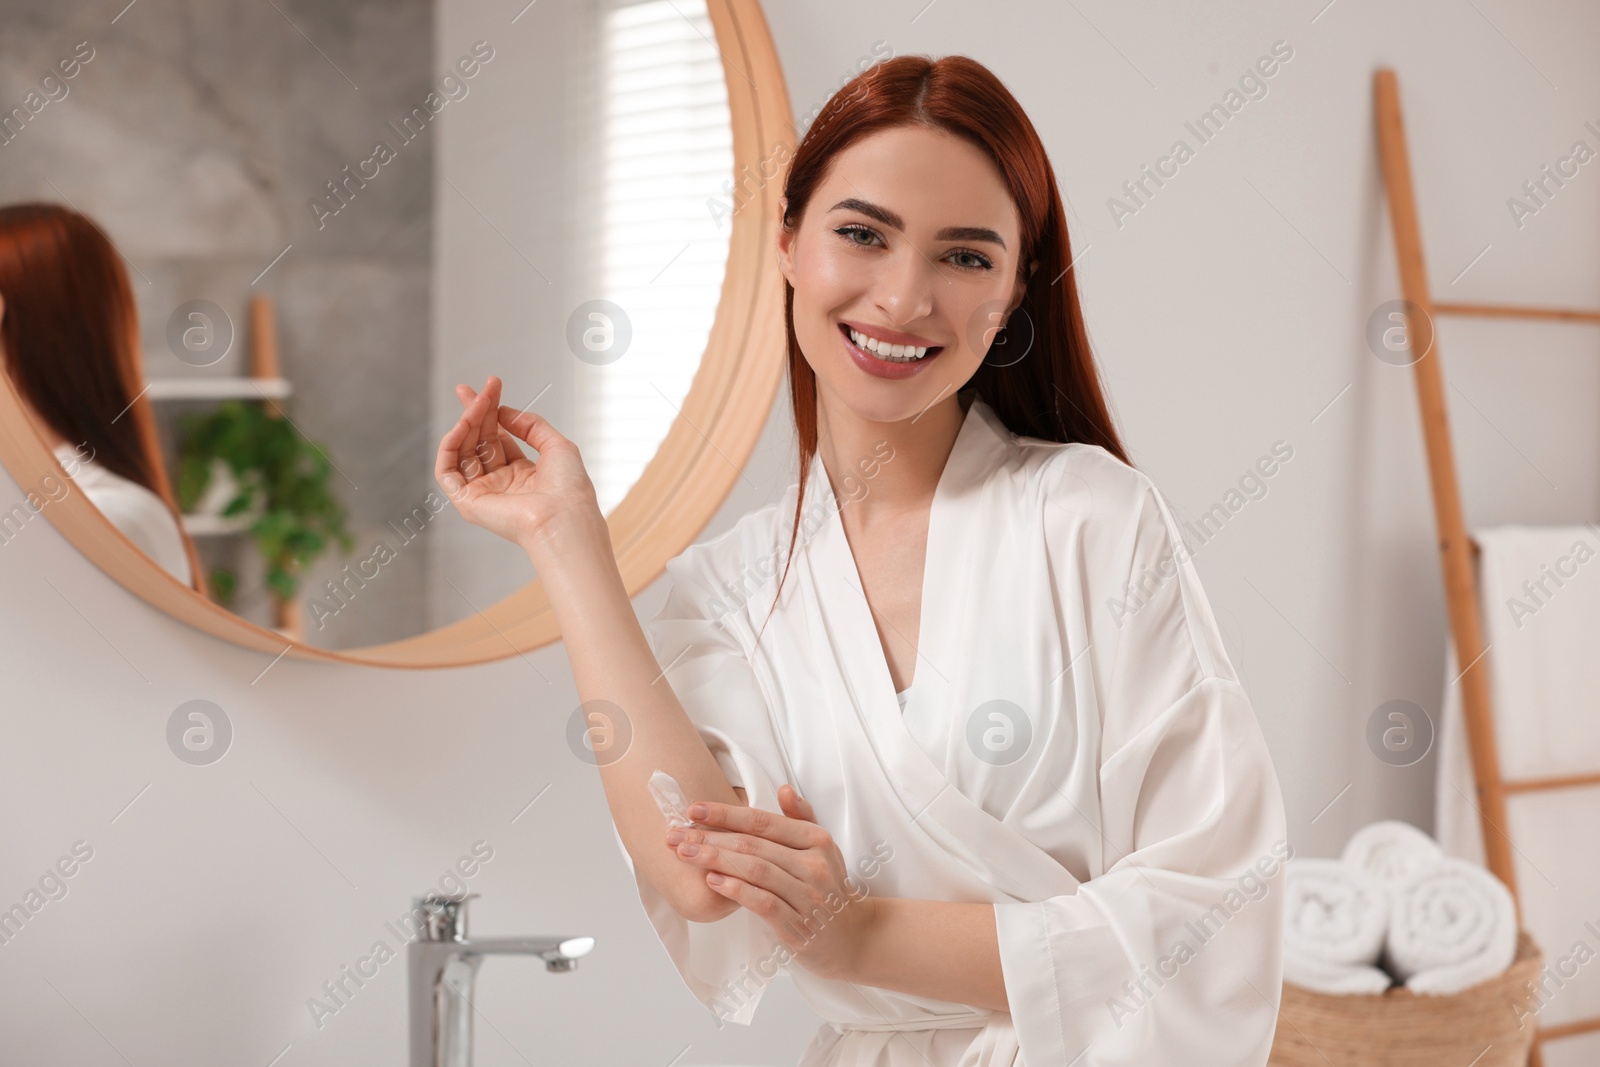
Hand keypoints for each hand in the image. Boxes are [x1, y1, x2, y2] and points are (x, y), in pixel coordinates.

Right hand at [433, 375, 599, 549]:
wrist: (565, 517)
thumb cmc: (569, 489)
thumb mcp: (556, 445)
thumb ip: (530, 425)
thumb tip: (504, 411)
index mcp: (522, 475)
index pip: (497, 438)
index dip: (491, 412)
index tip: (490, 386)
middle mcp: (500, 484)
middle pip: (479, 441)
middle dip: (475, 412)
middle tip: (474, 388)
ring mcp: (483, 493)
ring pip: (462, 451)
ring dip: (466, 422)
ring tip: (476, 402)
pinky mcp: (467, 502)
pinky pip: (447, 470)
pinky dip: (449, 446)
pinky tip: (461, 426)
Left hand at [664, 784, 877, 979]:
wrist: (854, 938)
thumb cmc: (829, 889)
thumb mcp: (822, 849)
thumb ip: (801, 818)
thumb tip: (783, 789)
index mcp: (816, 840)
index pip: (763, 821)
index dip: (726, 813)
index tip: (693, 809)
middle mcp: (813, 865)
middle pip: (753, 845)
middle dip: (710, 837)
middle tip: (675, 834)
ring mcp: (807, 896)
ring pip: (755, 870)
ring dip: (716, 859)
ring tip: (686, 853)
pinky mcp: (798, 925)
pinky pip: (763, 903)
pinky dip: (737, 890)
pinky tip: (713, 881)